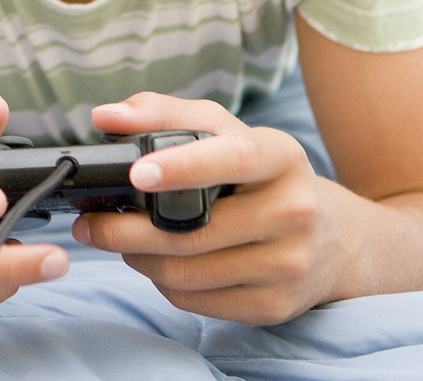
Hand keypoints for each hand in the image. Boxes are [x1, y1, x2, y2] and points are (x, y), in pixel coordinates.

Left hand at [74, 91, 344, 324]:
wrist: (334, 239)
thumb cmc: (261, 176)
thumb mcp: (224, 132)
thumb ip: (163, 115)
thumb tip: (105, 117)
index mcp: (282, 157)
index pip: (233, 158)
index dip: (183, 166)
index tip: (135, 173)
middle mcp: (294, 211)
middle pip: (191, 231)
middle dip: (124, 228)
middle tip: (88, 222)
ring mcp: (288, 265)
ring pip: (184, 272)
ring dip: (136, 257)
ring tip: (121, 240)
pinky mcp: (274, 306)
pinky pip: (194, 301)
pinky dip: (162, 283)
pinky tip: (157, 263)